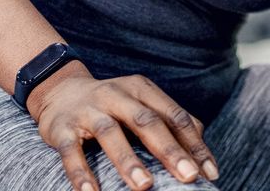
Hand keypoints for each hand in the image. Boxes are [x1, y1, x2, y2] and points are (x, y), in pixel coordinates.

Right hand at [29, 63, 218, 190]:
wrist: (60, 91)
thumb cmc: (113, 106)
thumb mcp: (142, 104)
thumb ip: (170, 122)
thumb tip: (202, 154)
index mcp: (142, 90)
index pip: (174, 116)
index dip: (194, 145)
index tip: (209, 173)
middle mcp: (116, 95)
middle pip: (146, 121)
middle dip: (169, 150)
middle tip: (188, 177)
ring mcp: (88, 110)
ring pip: (110, 133)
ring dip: (128, 160)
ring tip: (145, 186)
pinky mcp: (61, 128)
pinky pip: (70, 151)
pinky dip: (81, 172)